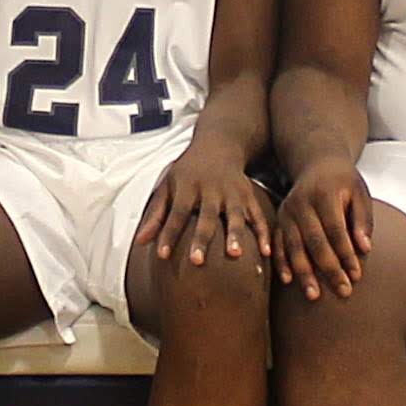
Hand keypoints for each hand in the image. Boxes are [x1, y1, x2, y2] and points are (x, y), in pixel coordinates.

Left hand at [132, 143, 268, 270]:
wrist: (218, 144)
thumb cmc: (188, 171)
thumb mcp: (168, 186)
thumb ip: (155, 214)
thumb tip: (140, 242)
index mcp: (187, 187)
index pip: (176, 213)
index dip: (168, 234)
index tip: (162, 255)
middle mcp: (210, 190)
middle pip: (205, 217)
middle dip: (201, 238)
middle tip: (197, 261)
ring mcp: (232, 192)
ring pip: (234, 216)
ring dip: (235, 235)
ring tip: (235, 255)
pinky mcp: (248, 195)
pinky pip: (257, 215)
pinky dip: (263, 232)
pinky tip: (266, 252)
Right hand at [269, 157, 370, 299]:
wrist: (317, 163)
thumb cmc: (344, 182)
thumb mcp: (360, 193)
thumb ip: (363, 220)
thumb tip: (364, 249)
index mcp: (324, 194)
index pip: (336, 230)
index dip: (346, 254)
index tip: (356, 276)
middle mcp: (302, 203)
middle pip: (315, 242)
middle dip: (329, 270)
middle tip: (342, 292)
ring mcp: (287, 211)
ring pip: (294, 246)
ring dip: (304, 273)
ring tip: (314, 296)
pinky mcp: (278, 219)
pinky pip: (278, 244)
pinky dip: (281, 262)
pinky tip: (288, 281)